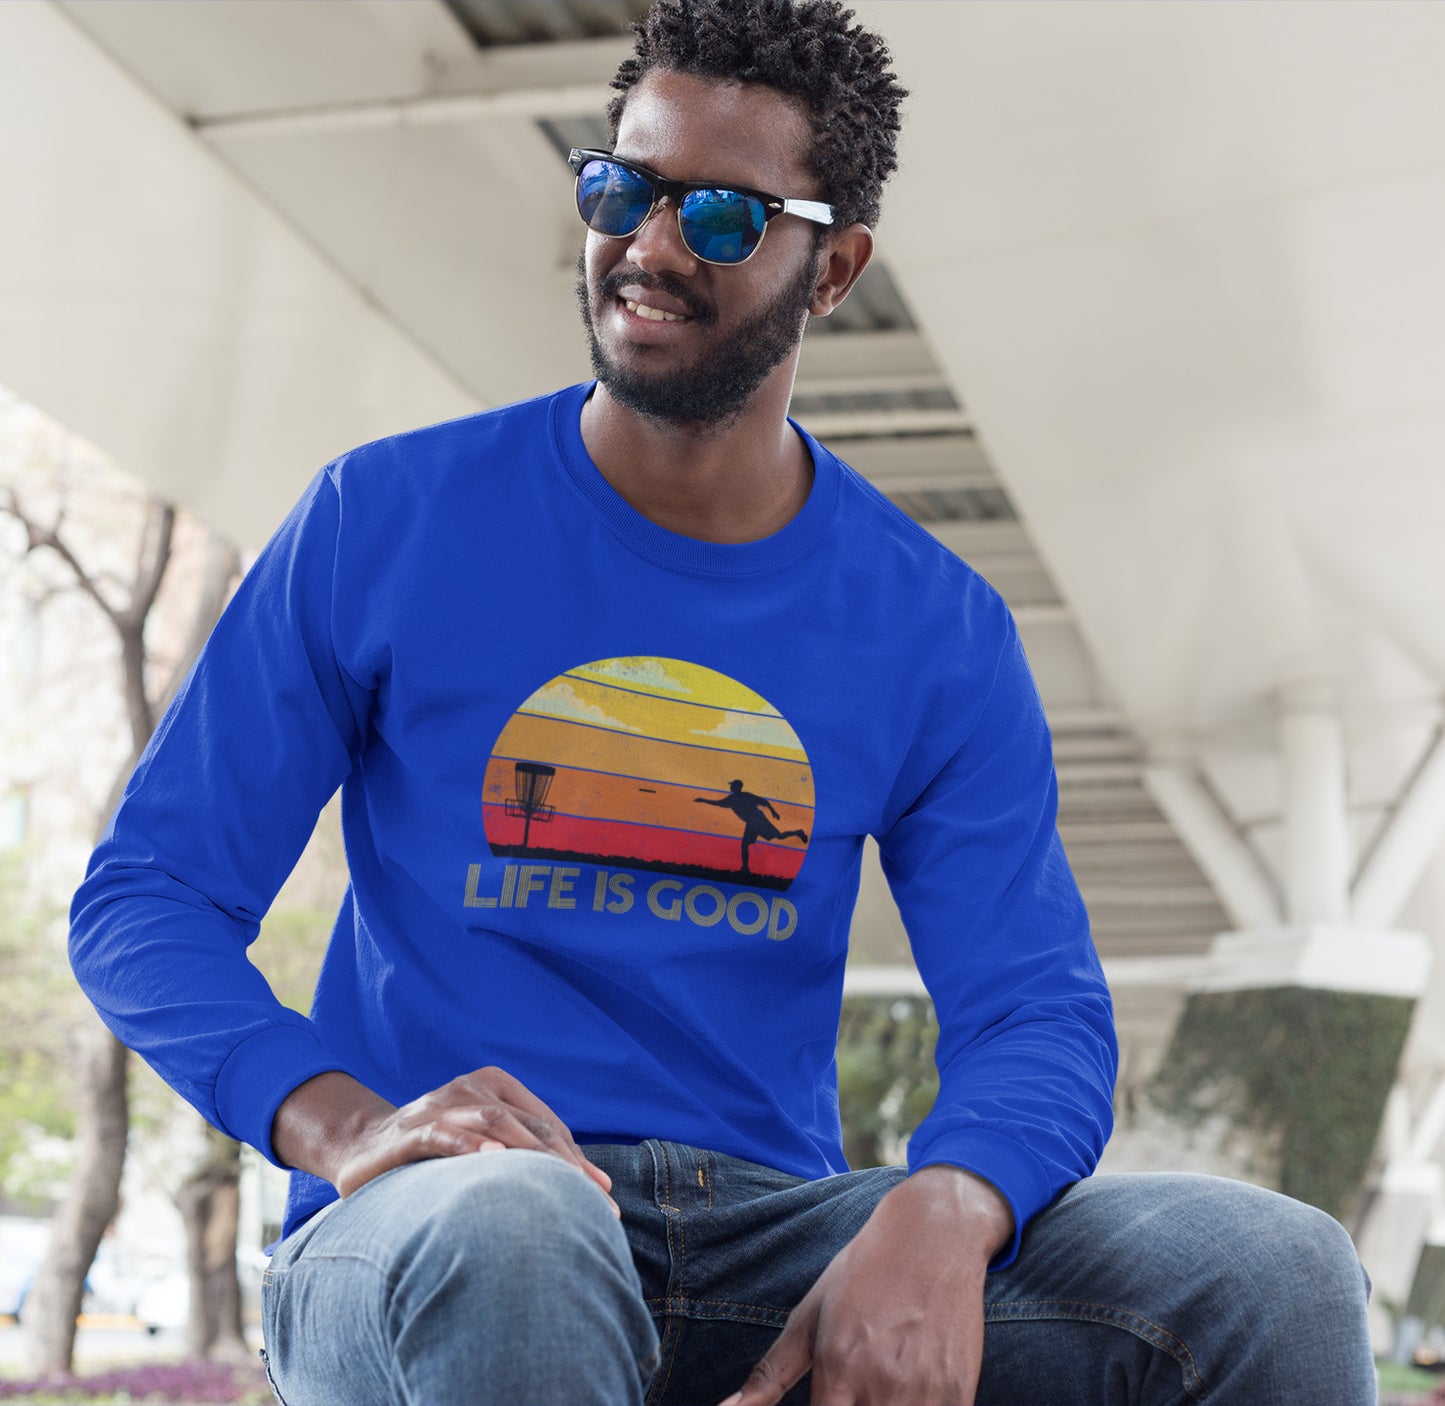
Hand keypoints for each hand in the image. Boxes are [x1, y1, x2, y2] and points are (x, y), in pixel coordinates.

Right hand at [272, 1066, 616, 1211]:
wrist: (362, 1146)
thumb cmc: (433, 1149)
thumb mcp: (479, 1145)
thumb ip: (520, 1156)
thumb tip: (586, 1187)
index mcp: (495, 1086)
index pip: (547, 1126)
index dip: (579, 1160)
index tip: (604, 1193)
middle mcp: (472, 1089)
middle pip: (531, 1127)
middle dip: (569, 1168)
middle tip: (596, 1205)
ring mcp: (442, 1105)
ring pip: (498, 1125)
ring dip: (534, 1159)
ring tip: (563, 1187)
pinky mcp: (412, 1130)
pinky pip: (446, 1136)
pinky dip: (471, 1147)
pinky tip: (493, 1162)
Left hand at [720, 1166, 1012, 1405]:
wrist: (933, 1237)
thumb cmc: (863, 1274)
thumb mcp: (810, 1316)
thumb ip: (769, 1375)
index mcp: (838, 1366)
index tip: (827, 1402)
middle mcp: (882, 1384)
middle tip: (851, 1390)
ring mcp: (926, 1391)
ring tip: (881, 1384)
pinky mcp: (961, 1392)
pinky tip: (908, 1385)